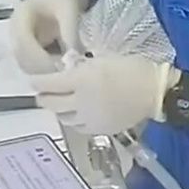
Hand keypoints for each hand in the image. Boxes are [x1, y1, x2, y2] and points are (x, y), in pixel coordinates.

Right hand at [10, 0, 90, 73]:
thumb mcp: (69, 11)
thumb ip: (70, 34)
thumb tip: (73, 59)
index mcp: (21, 16)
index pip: (24, 44)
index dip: (40, 58)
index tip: (60, 67)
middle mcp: (14, 31)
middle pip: (21, 58)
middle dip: (42, 70)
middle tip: (64, 76)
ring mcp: (18, 42)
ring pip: (25, 66)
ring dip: (43, 73)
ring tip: (64, 73)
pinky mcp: (25, 50)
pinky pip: (31, 66)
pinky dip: (45, 70)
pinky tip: (61, 70)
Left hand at [29, 54, 180, 134]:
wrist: (155, 92)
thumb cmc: (131, 68)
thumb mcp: (103, 59)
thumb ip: (81, 67)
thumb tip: (67, 71)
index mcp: (82, 80)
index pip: (49, 83)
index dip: (37, 82)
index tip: (33, 80)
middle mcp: (81, 102)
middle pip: (51, 103)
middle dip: (42, 97)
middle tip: (41, 93)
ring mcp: (90, 118)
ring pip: (63, 117)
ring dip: (57, 109)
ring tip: (58, 103)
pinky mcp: (100, 130)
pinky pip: (78, 127)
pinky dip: (72, 120)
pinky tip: (75, 114)